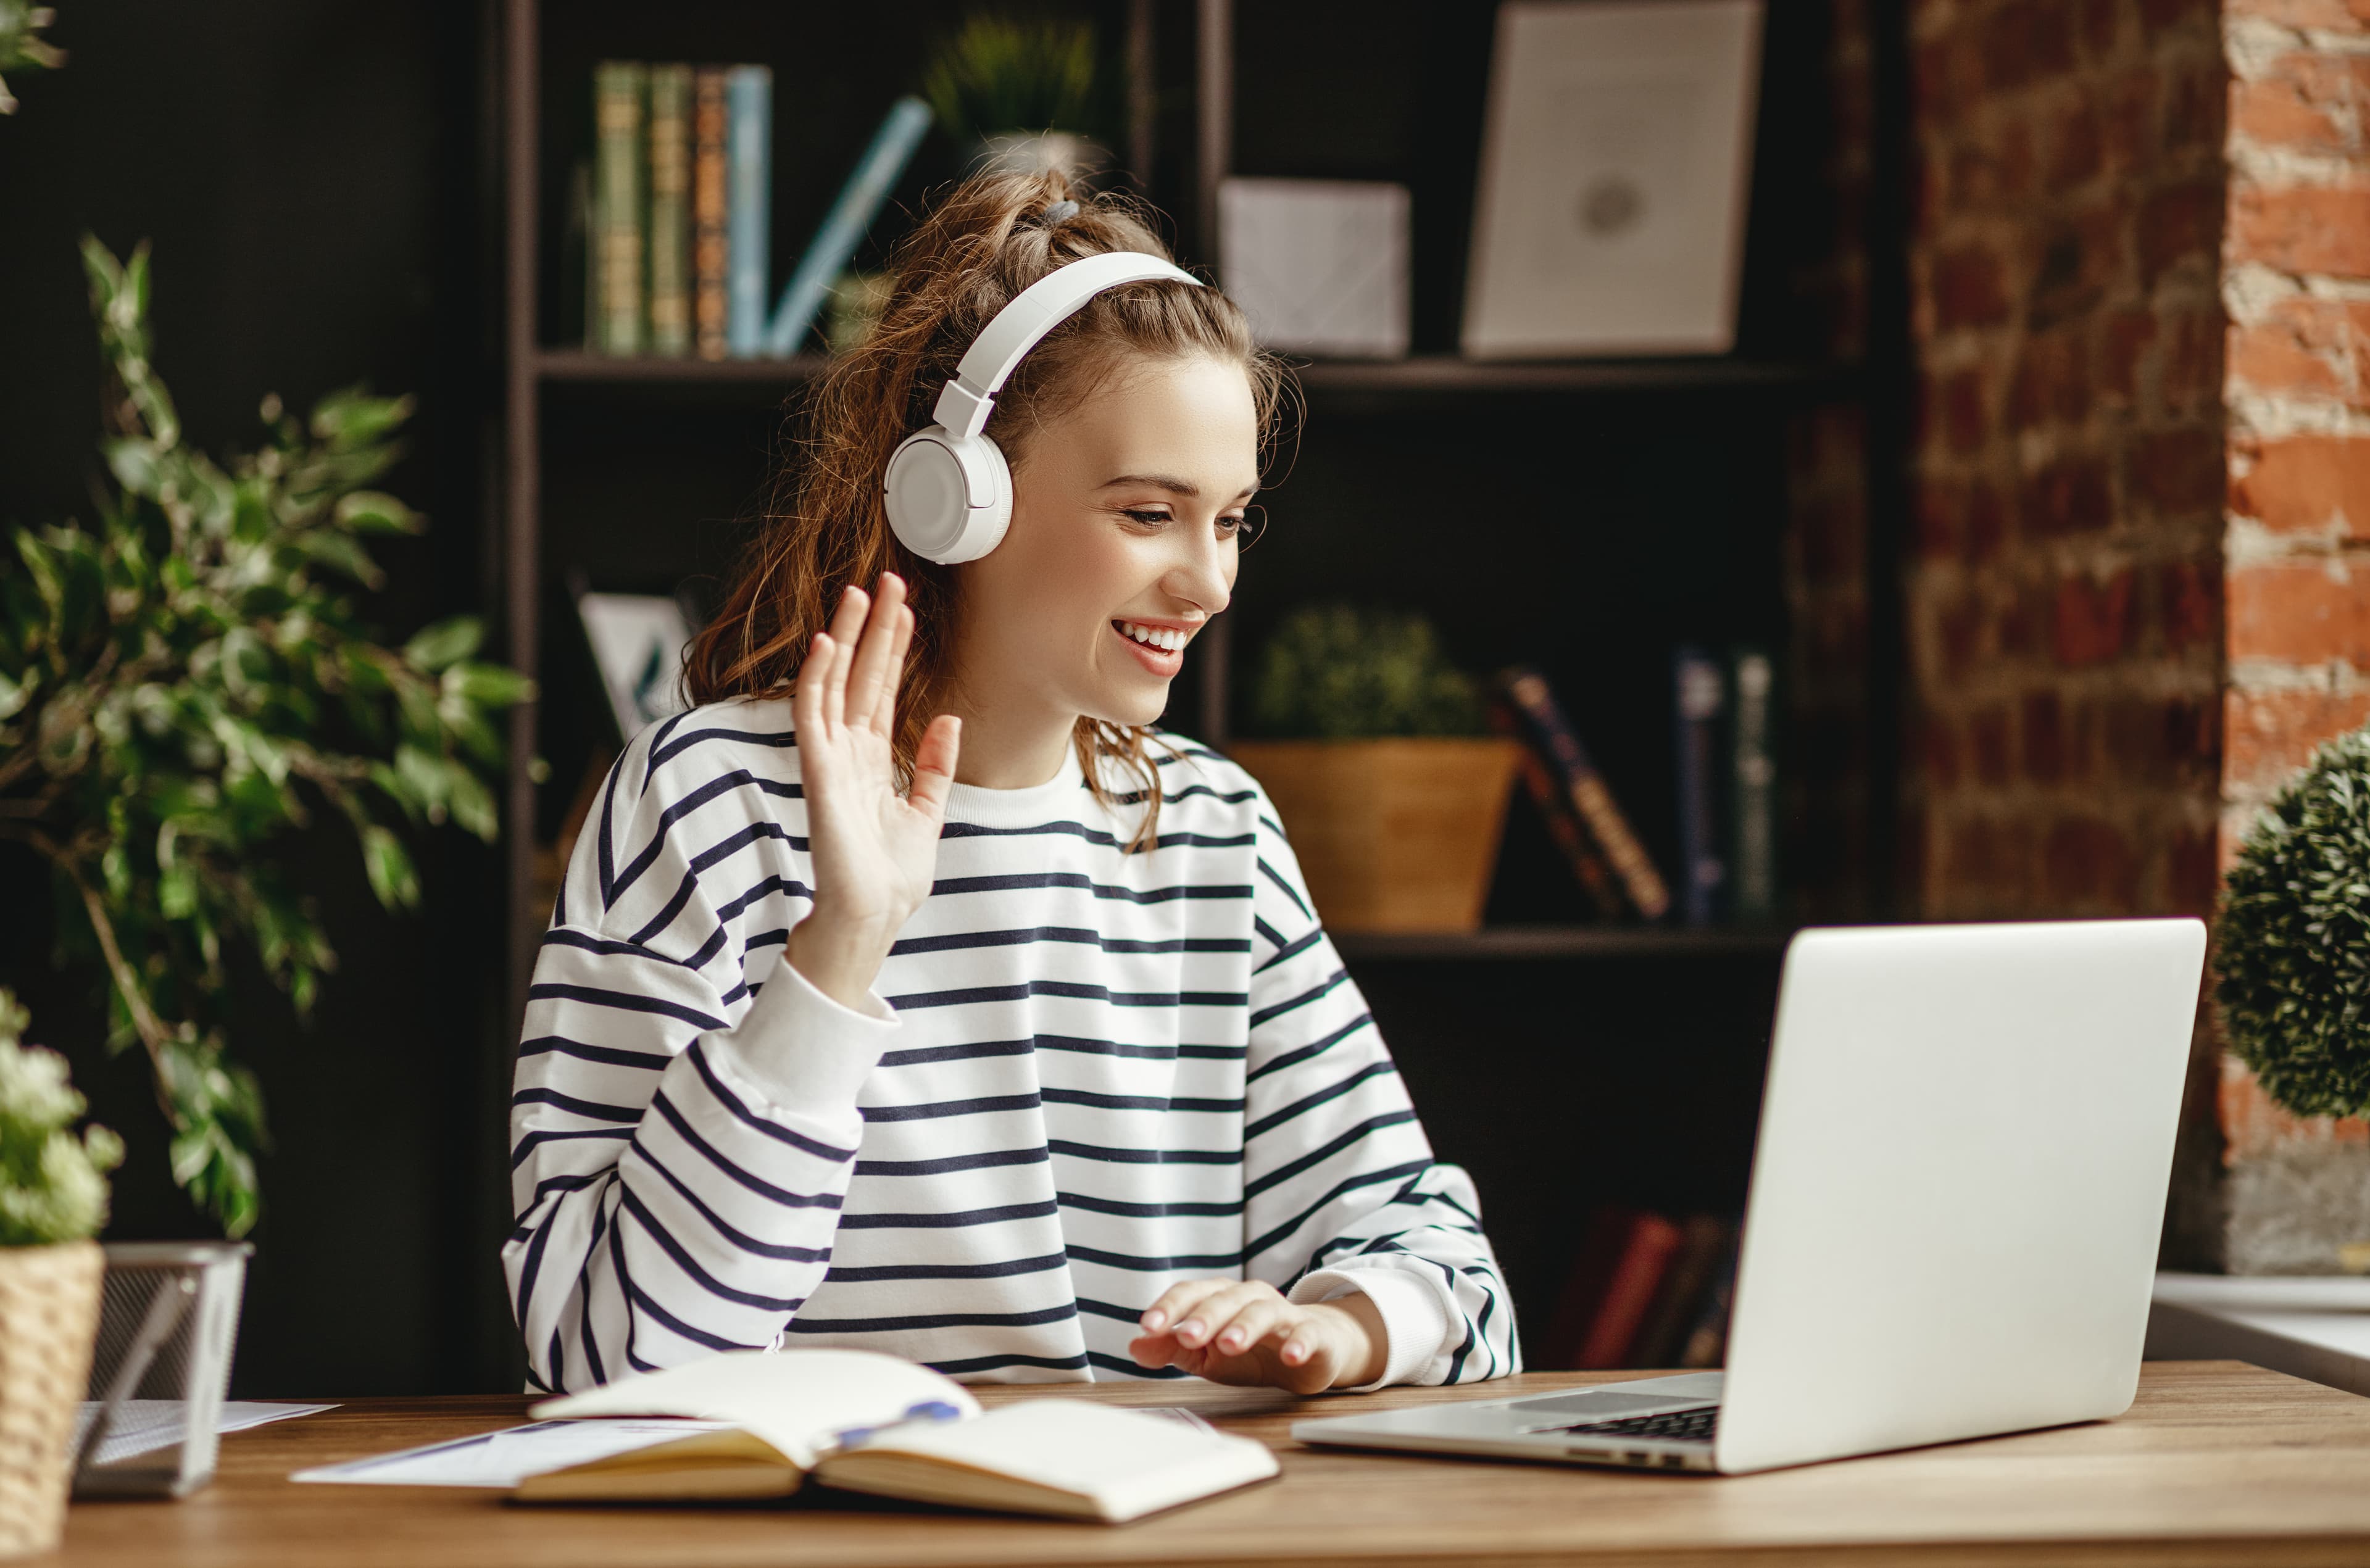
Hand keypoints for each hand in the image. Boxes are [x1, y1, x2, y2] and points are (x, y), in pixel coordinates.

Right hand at [786, 574, 958, 1010]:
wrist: (873, 915)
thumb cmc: (892, 875)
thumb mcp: (927, 812)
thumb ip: (935, 766)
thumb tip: (948, 719)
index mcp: (873, 758)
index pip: (883, 689)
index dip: (894, 647)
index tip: (905, 607)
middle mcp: (848, 751)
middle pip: (862, 675)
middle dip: (874, 628)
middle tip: (885, 580)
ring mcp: (831, 759)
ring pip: (834, 683)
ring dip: (845, 638)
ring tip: (857, 593)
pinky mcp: (819, 774)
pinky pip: (813, 717)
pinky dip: (818, 679)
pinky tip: (828, 644)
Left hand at [1130, 1278, 1385, 1393]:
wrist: (1309, 1353)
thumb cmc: (1251, 1353)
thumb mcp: (1205, 1356)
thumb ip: (1171, 1349)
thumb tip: (1134, 1346)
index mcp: (1220, 1298)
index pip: (1191, 1294)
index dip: (1169, 1307)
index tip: (1148, 1326)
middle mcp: (1250, 1297)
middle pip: (1225, 1299)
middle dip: (1204, 1317)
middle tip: (1186, 1335)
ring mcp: (1283, 1313)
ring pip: (1263, 1311)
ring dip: (1245, 1326)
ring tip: (1230, 1345)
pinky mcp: (1313, 1333)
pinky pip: (1307, 1332)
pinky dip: (1300, 1343)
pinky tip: (1291, 1357)